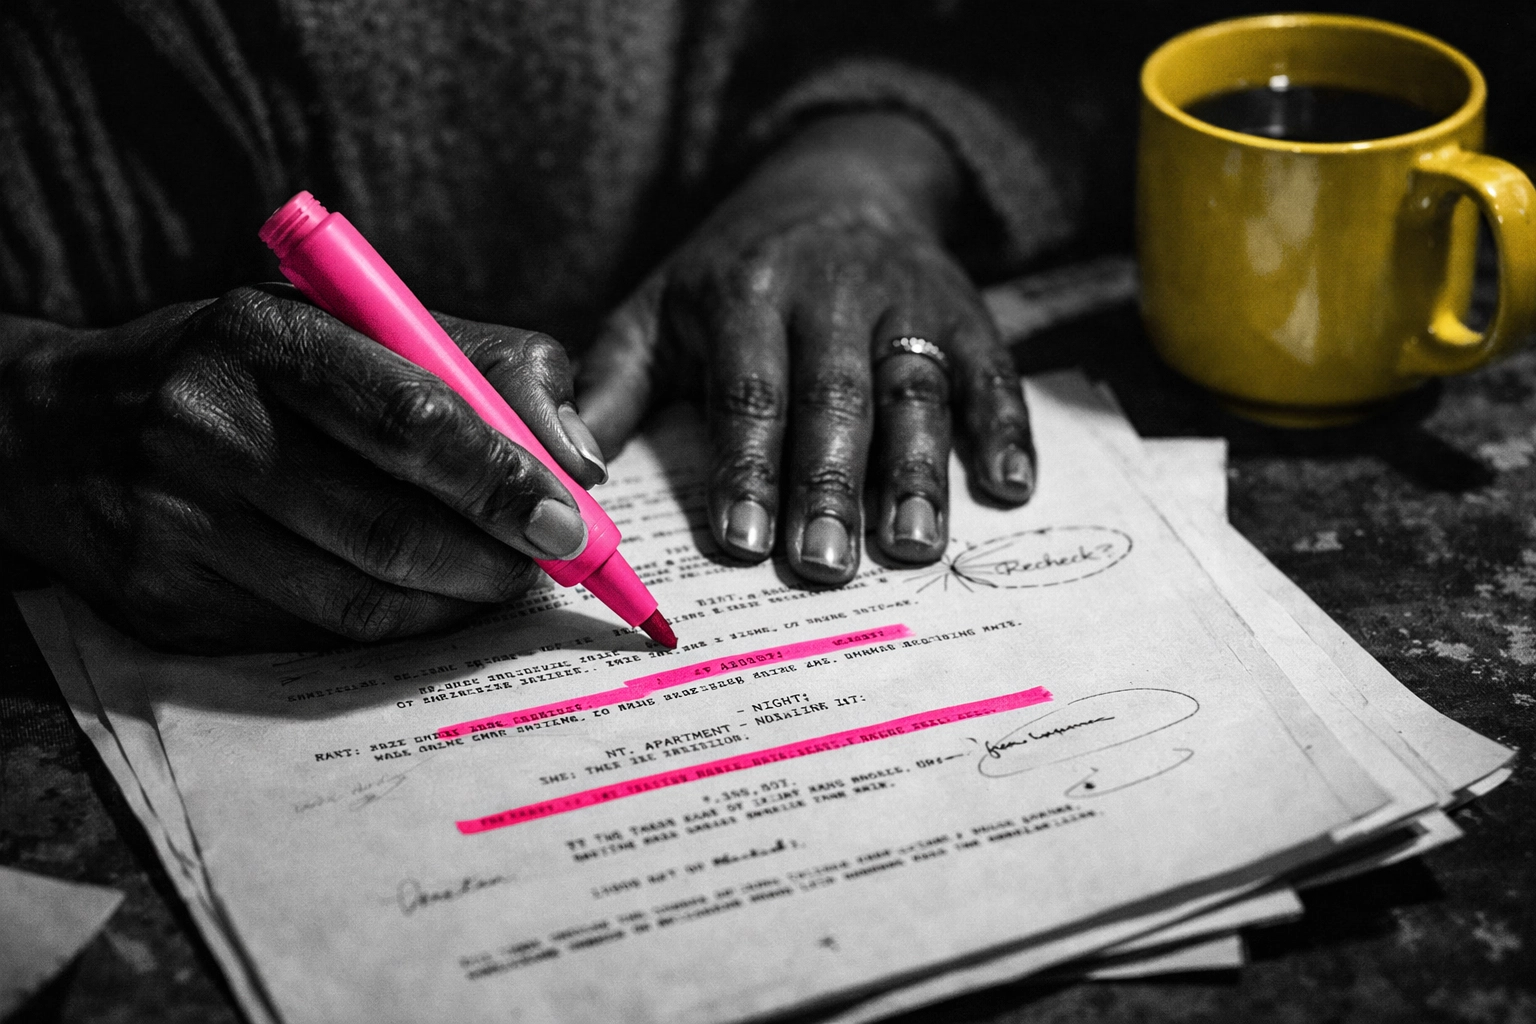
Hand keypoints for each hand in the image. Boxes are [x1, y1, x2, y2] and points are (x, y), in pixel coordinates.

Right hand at [0, 287, 608, 651]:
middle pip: (391, 527)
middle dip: (494, 561)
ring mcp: (178, 525)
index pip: (410, 416)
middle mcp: (209, 428)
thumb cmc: (243, 370)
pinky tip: (420, 605)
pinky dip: (391, 630)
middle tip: (545, 567)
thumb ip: (477, 364)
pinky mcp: (166, 604)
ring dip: (454, 604)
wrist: (55, 431)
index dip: (502, 479)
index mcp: (261, 335)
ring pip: (361, 599)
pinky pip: (315, 638)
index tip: (566, 520)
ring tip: (494, 584)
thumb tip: (579, 459)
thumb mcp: (343, 323)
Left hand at [579, 112, 1034, 584]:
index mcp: (747, 292)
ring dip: (919, 472)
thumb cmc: (733, 272)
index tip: (743, 542)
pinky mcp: (966, 311)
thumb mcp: (659, 310)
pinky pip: (992, 371)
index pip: (748, 391)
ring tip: (913, 545)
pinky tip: (1009, 486)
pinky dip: (1006, 427)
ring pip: (914, 390)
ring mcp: (907, 300)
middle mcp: (831, 291)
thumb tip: (561, 469)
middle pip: (834, 398)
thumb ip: (611, 386)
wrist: (836, 181)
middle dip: (828, 485)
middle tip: (822, 565)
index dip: (747, 467)